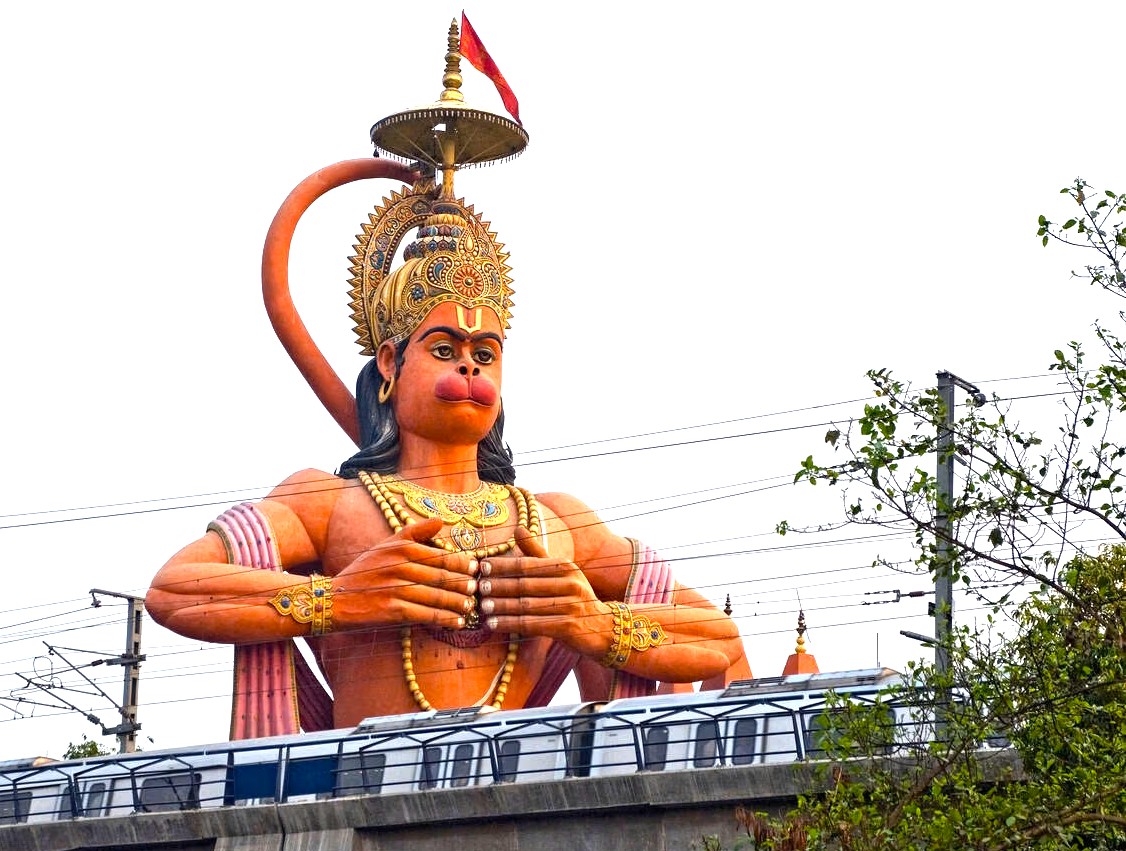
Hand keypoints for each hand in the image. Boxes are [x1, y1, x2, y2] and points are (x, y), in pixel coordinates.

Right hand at [331, 518, 478, 629]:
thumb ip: (413, 532)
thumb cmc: (363, 572)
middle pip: (441, 576)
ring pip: (436, 596)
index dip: (461, 563)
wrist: (333, 600)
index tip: (475, 569)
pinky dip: (444, 619)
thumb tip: (440, 520)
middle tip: (477, 589)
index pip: (439, 555)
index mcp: (400, 547)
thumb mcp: (385, 546)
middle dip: (463, 584)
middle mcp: (399, 565)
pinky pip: (426, 614)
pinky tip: (456, 622)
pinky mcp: (392, 610)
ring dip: (457, 603)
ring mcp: (396, 588)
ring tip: (470, 607)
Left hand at [476, 525, 611, 656]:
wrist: (604, 627)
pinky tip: (494, 624)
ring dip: (501, 606)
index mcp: (566, 566)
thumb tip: (517, 528)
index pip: (529, 564)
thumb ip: (538, 553)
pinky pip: (532, 625)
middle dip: (499, 586)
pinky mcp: (568, 627)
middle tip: (478, 587)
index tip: (483, 566)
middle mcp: (570, 583)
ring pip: (527, 605)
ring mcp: (570, 606)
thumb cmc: (576, 596)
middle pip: (526, 584)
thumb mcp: (563, 571)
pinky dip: (510, 624)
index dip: (504, 565)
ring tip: (482, 606)